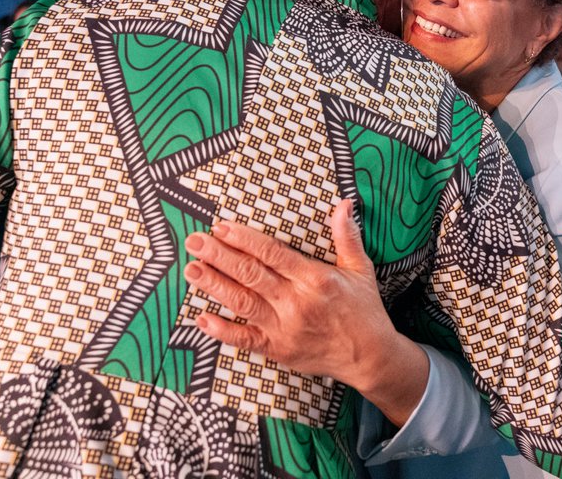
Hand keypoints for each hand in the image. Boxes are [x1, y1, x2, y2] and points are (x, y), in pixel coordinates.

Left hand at [184, 200, 427, 425]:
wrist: (369, 357)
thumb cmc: (364, 310)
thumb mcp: (360, 269)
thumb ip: (347, 235)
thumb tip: (343, 203)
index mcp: (315, 279)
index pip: (272, 254)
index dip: (244, 240)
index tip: (221, 227)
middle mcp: (296, 302)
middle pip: (250, 274)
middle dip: (219, 256)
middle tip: (194, 241)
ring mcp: (284, 328)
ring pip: (242, 303)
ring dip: (214, 285)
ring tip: (191, 269)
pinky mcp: (277, 349)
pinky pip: (245, 339)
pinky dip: (222, 330)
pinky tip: (201, 319)